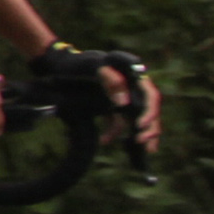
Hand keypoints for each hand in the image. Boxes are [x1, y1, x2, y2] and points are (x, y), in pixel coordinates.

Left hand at [36, 45, 165, 154]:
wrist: (63, 65)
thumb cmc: (80, 62)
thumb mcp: (94, 66)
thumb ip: (110, 79)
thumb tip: (124, 103)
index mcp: (133, 75)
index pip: (149, 94)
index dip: (150, 111)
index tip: (141, 125)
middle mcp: (132, 86)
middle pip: (147, 109)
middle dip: (150, 127)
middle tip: (143, 142)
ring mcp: (122, 97)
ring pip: (135, 118)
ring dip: (139, 134)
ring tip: (142, 150)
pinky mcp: (111, 105)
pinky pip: (118, 121)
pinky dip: (113, 132)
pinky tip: (105, 140)